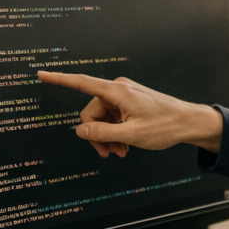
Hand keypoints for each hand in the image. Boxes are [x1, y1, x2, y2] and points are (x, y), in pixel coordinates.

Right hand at [36, 71, 223, 156]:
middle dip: (96, 134)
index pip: (81, 83)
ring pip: (102, 118)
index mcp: (117, 91)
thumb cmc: (165, 126)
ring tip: (120, 153)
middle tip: (109, 154)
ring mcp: (124, 95)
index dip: (59, 80)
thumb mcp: (131, 136)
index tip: (40, 74)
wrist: (188, 123)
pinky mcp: (129, 103)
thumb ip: (102, 134)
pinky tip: (124, 147)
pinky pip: (112, 118)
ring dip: (107, 137)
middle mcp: (118, 89)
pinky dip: (115, 133)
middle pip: (91, 112)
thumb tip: (80, 131)